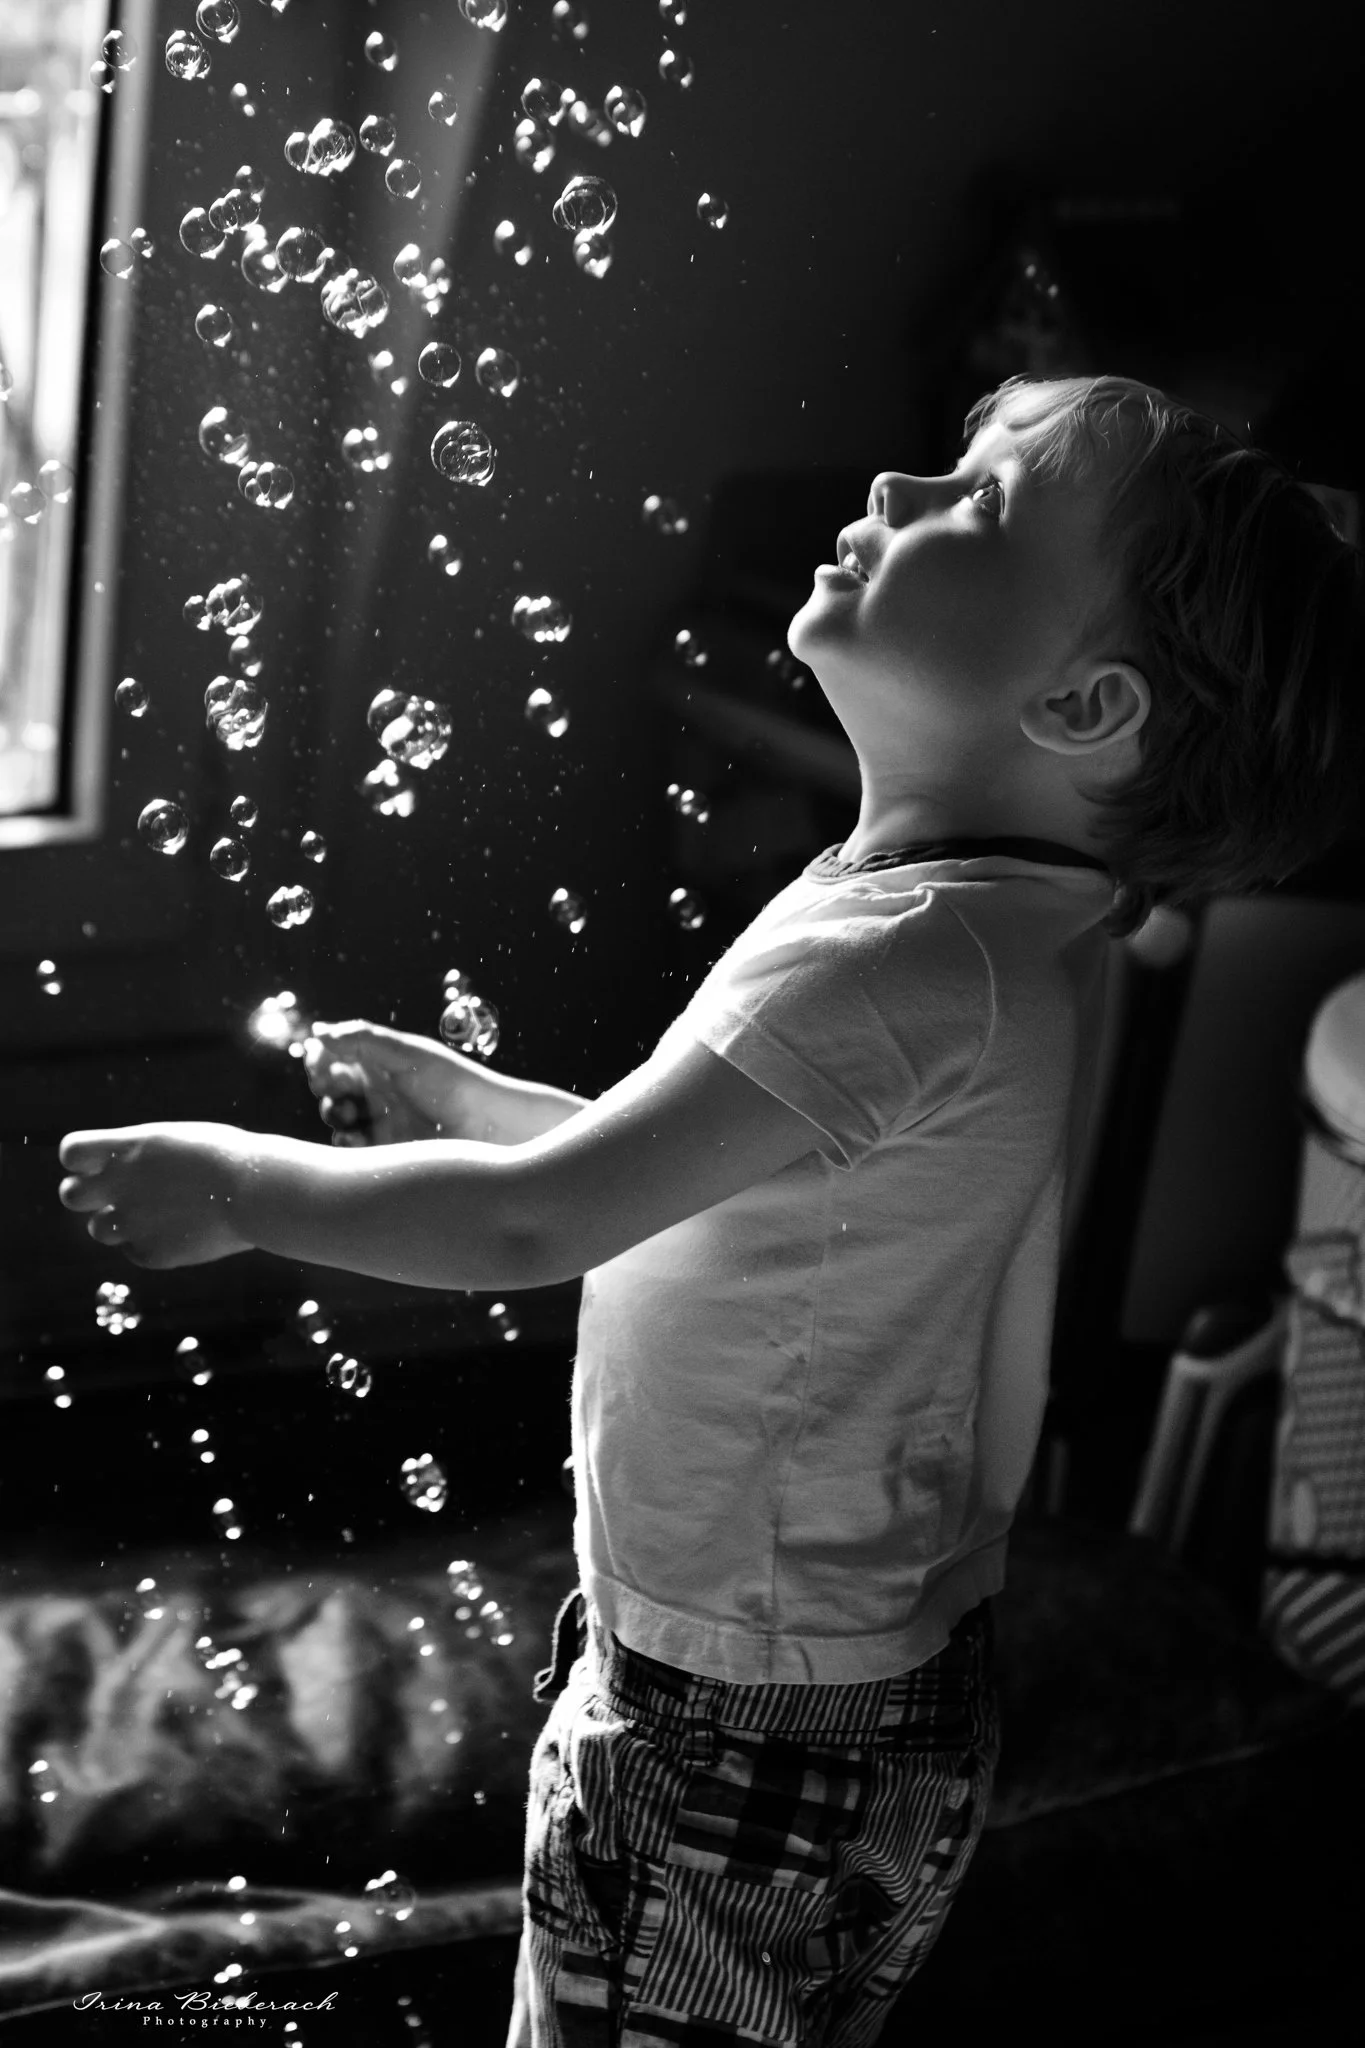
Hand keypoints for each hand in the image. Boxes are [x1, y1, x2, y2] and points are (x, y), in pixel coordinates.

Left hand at [58, 1122, 253, 1268]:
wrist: (258, 1192)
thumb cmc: (228, 1158)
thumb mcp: (176, 1142)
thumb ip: (139, 1157)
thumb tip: (120, 1172)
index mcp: (127, 1148)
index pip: (71, 1153)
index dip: (83, 1160)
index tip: (103, 1162)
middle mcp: (120, 1185)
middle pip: (70, 1195)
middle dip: (88, 1195)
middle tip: (118, 1195)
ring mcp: (132, 1222)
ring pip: (98, 1230)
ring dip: (119, 1223)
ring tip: (160, 1214)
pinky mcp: (150, 1253)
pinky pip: (134, 1251)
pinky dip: (152, 1244)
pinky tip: (183, 1231)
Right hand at [303, 1021, 474, 1145]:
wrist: (487, 1127)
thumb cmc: (453, 1083)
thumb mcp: (408, 1055)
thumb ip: (362, 1040)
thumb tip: (317, 1032)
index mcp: (380, 1063)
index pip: (336, 1059)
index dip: (322, 1062)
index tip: (321, 1066)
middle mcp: (377, 1091)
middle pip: (332, 1090)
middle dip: (327, 1091)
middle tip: (338, 1094)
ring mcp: (380, 1122)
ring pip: (339, 1120)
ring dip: (336, 1116)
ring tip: (351, 1116)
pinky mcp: (385, 1151)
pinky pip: (352, 1149)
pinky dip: (347, 1143)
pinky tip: (356, 1139)